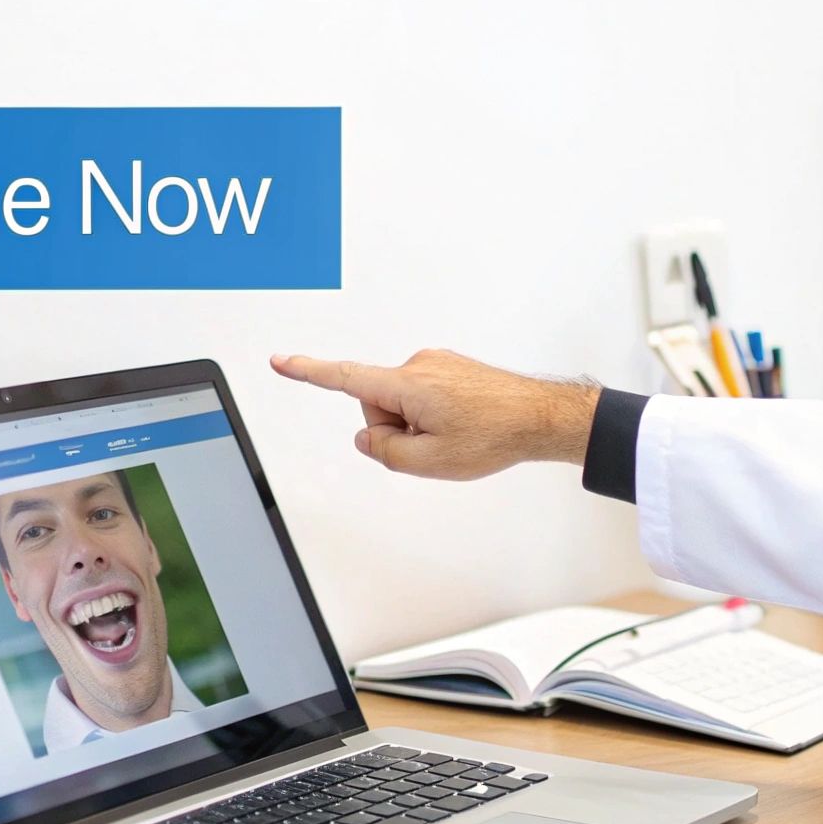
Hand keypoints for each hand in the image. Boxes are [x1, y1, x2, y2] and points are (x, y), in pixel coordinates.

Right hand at [269, 349, 600, 479]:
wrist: (542, 417)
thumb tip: (367, 437)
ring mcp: (436, 364)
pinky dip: (435, 415)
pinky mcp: (450, 368)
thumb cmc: (495, 434)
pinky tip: (463, 425)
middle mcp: (418, 365)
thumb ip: (385, 452)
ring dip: (419, 424)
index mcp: (406, 384)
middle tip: (435, 444)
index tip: (280, 361)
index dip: (308, 373)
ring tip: (457, 434)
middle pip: (377, 404)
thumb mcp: (429, 462)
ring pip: (402, 403)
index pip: (344, 378)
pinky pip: (424, 397)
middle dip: (396, 429)